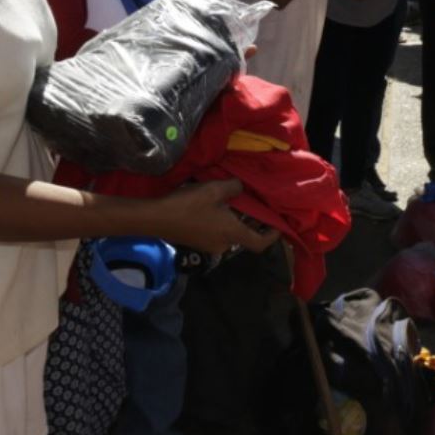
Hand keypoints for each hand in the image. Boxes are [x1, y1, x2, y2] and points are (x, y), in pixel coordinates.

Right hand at [151, 180, 279, 255]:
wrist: (156, 218)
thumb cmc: (189, 205)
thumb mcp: (214, 190)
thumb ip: (234, 188)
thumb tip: (241, 188)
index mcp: (232, 234)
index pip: (260, 243)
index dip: (272, 236)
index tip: (278, 225)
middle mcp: (224, 244)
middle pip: (245, 237)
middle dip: (252, 223)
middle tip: (256, 205)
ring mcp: (209, 246)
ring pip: (230, 234)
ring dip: (235, 220)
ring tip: (235, 201)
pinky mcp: (197, 243)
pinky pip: (217, 233)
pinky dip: (222, 222)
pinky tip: (215, 207)